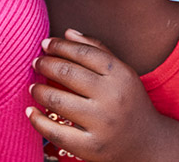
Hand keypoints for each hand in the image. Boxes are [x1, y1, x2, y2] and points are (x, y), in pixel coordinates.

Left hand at [28, 30, 167, 161]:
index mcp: (120, 74)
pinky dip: (38, 120)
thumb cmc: (130, 102)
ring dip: (39, 90)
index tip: (44, 43)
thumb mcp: (122, 72)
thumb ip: (96, 50)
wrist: (148, 143)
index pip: (83, 53)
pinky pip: (56, 132)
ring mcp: (101, 124)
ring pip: (58, 101)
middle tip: (35, 63)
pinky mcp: (90, 147)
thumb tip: (67, 32)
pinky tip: (30, 111)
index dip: (59, 46)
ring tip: (33, 86)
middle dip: (45, 65)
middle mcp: (112, 97)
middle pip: (68, 74)